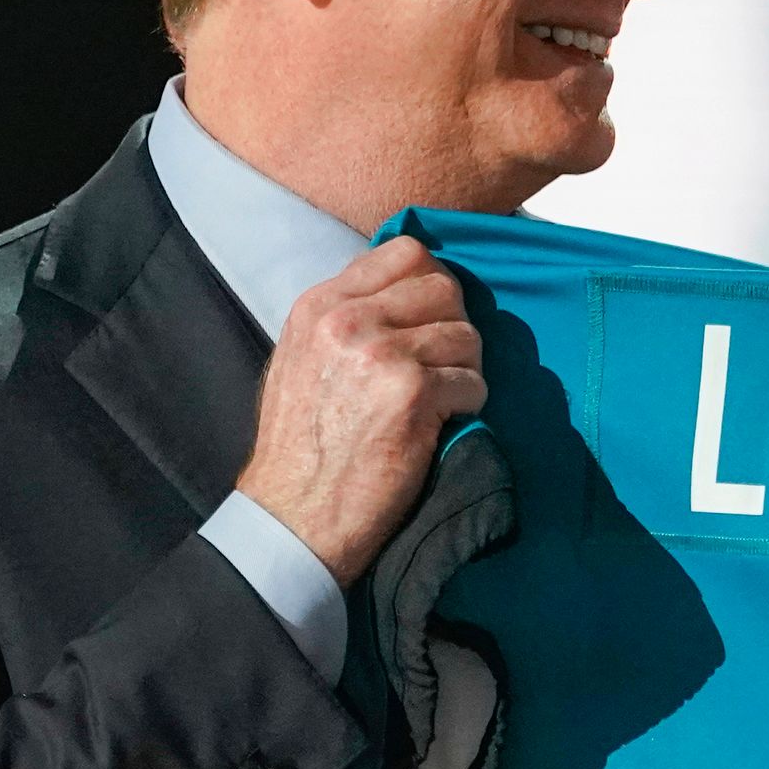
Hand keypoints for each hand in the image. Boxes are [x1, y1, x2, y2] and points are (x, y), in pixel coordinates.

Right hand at [235, 237, 486, 586]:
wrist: (294, 515)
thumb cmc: (300, 446)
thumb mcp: (301, 359)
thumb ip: (346, 317)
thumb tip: (402, 290)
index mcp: (320, 305)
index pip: (405, 252)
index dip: (432, 283)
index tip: (432, 318)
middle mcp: (348, 320)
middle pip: (443, 287)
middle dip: (454, 325)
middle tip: (444, 363)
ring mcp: (382, 354)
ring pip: (465, 334)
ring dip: (465, 368)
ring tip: (442, 397)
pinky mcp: (413, 394)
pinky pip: (473, 381)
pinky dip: (468, 404)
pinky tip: (442, 423)